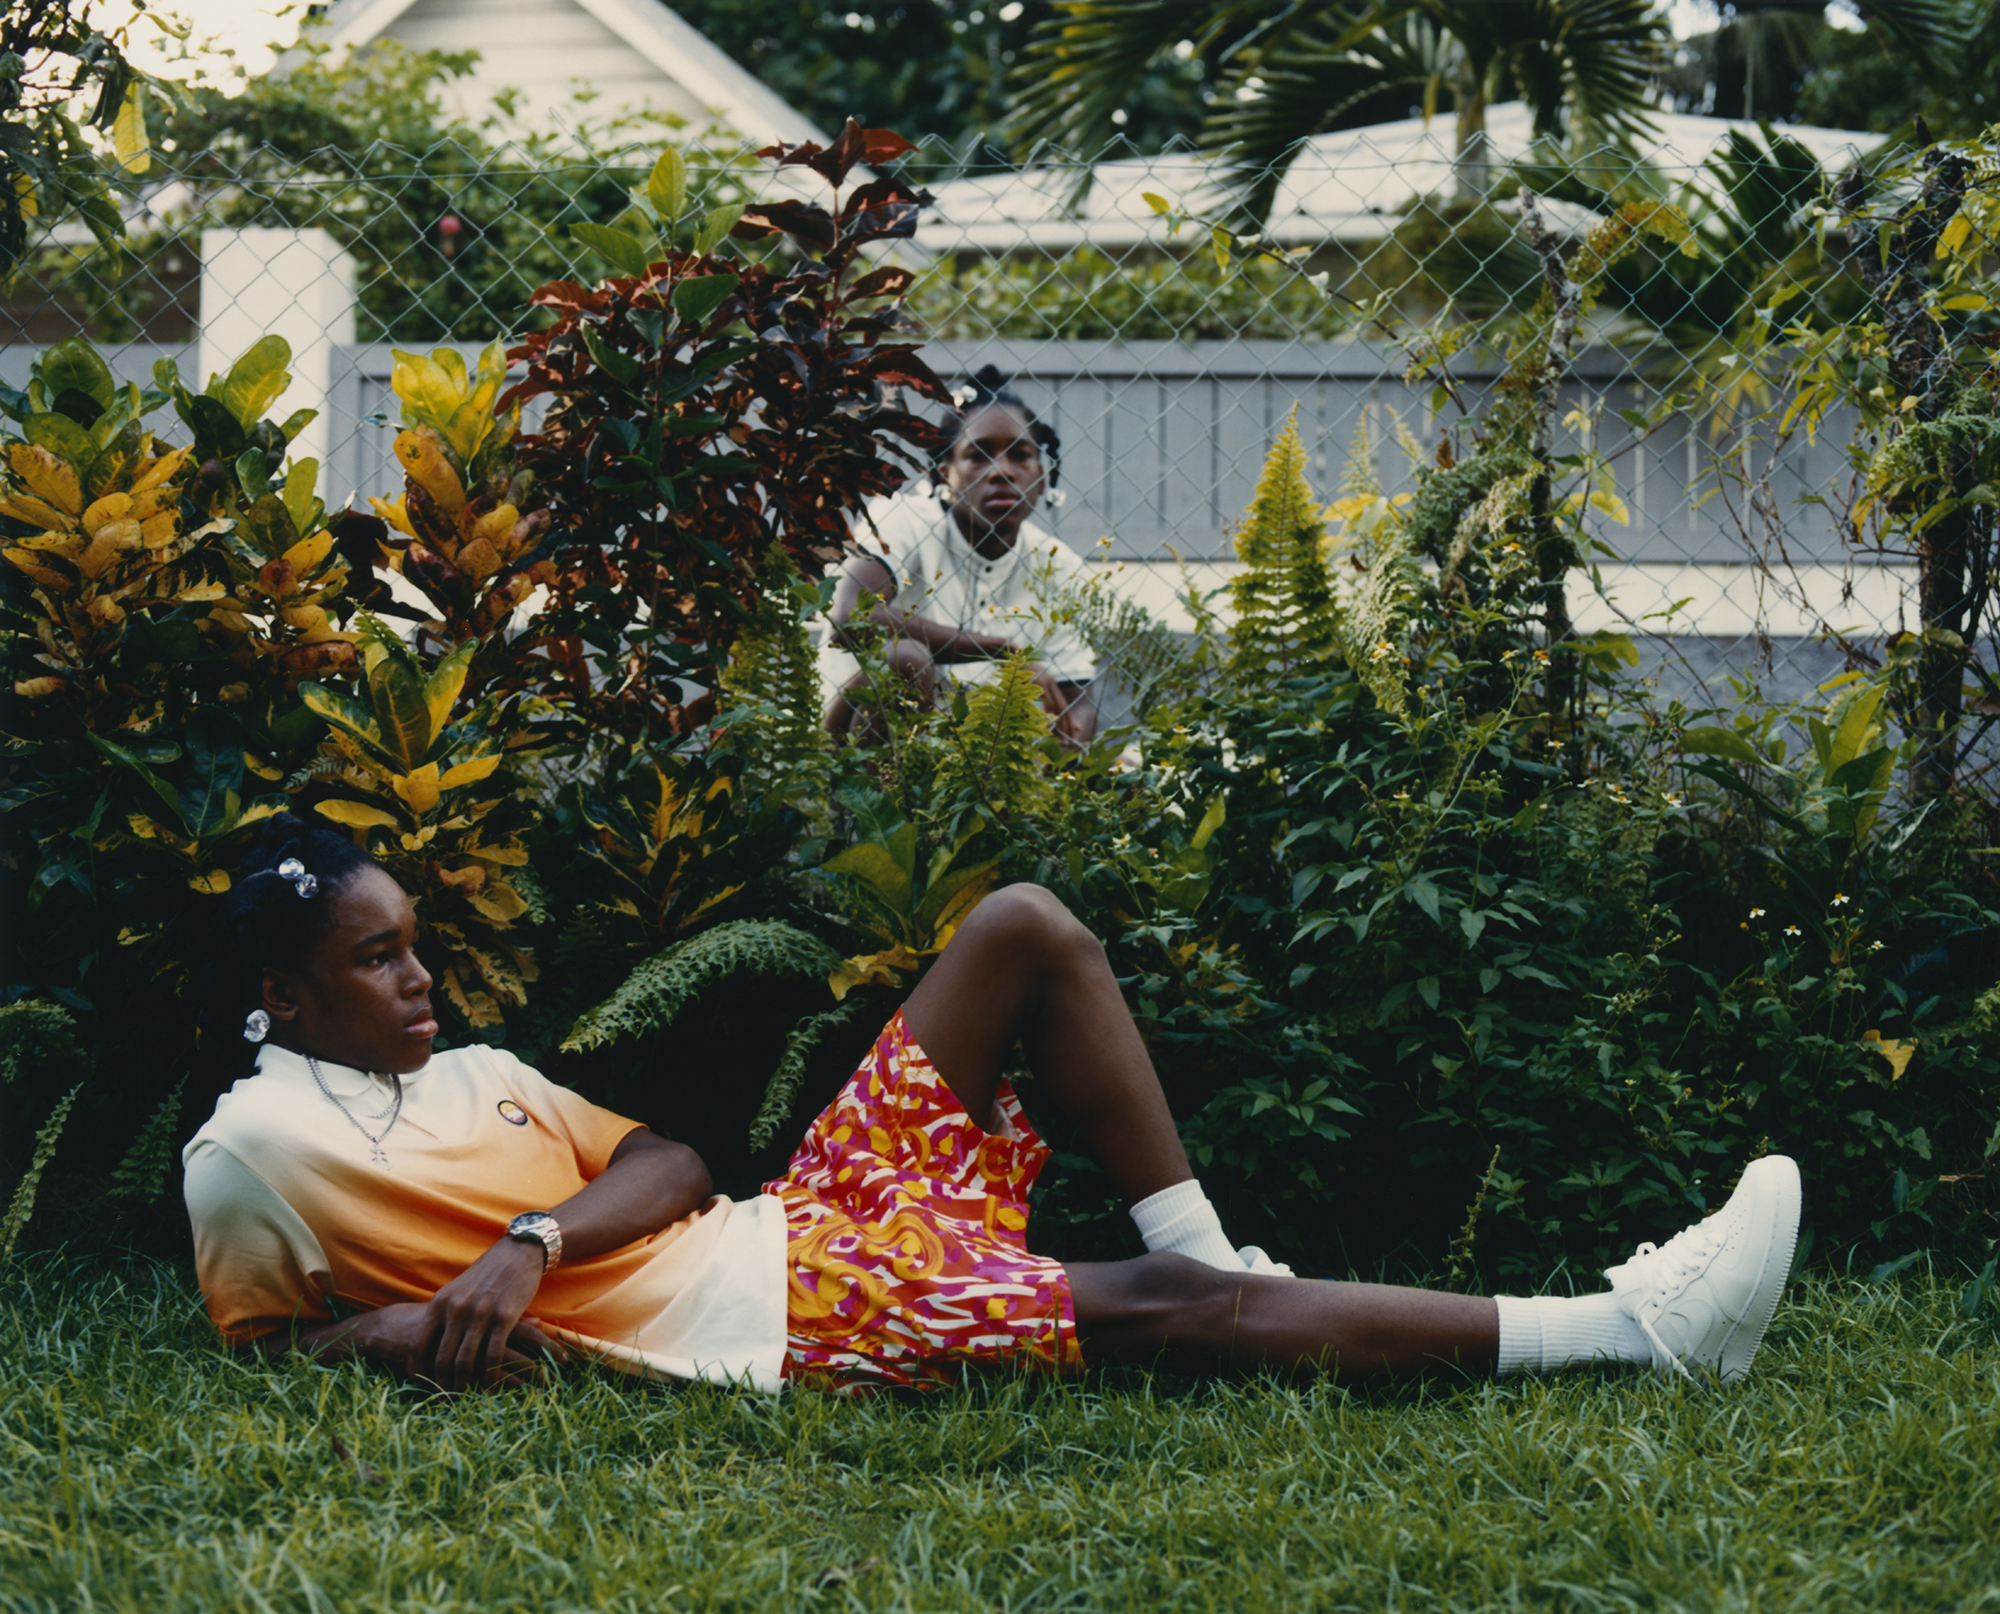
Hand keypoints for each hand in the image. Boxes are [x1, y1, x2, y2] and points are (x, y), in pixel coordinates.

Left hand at [410, 1237, 560, 1390]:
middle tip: (444, 1399)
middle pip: (441, 1358)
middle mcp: (456, 1309)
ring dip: (464, 1384)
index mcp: (440, 1303)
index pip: (419, 1345)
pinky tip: (489, 1387)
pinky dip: (490, 1377)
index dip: (417, 1369)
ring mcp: (480, 1314)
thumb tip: (429, 1342)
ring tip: (464, 1398)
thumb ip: (443, 1314)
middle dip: (441, 1384)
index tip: (420, 1384)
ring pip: (465, 1361)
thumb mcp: (457, 1291)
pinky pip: (493, 1356)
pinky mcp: (505, 1318)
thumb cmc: (485, 1274)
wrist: (517, 1253)